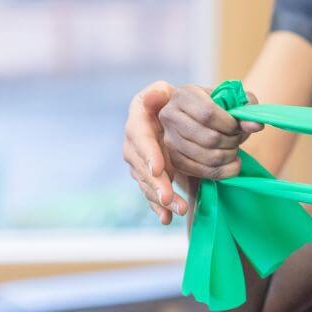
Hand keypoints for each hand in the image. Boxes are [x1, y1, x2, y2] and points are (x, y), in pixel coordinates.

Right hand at [124, 81, 182, 224]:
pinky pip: (149, 193)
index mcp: (137, 119)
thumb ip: (159, 93)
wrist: (176, 116)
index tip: (159, 169)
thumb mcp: (167, 92)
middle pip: (141, 166)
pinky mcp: (146, 176)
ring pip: (146, 183)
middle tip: (169, 197)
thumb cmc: (175, 100)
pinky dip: (157, 207)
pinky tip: (166, 219)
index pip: (140, 137)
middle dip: (155, 184)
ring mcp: (138, 161)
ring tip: (178, 210)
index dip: (149, 153)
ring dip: (160, 198)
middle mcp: (133, 142)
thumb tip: (153, 95)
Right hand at [158, 84, 263, 201]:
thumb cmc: (221, 107)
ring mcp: (168, 140)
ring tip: (235, 148)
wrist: (205, 120)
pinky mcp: (174, 160)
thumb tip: (256, 125)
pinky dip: (224, 171)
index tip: (238, 126)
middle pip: (208, 138)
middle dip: (232, 141)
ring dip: (230, 156)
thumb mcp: (235, 101)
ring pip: (206, 157)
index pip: (208, 113)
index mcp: (183, 94)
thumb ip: (247, 109)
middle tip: (238, 138)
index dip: (229, 124)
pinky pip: (201, 172)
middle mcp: (169, 116)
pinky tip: (234, 164)